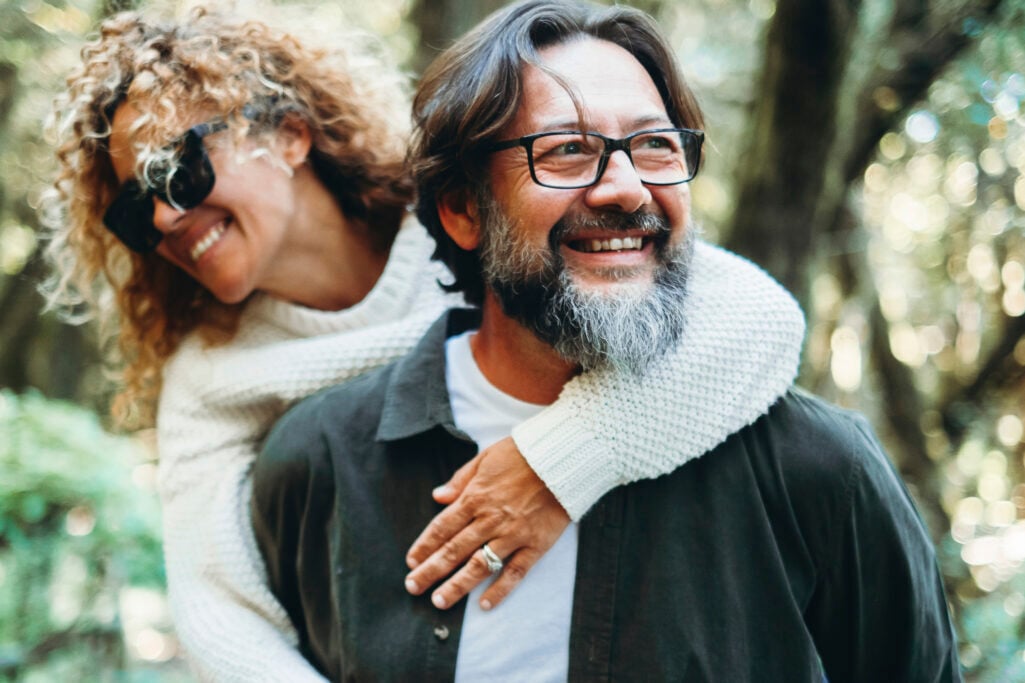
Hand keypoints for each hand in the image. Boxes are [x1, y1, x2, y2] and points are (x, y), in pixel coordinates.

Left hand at [403, 436, 569, 610]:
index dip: (425, 546)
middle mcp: (490, 520)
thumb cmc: (524, 454)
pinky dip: (500, 590)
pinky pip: (515, 572)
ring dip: (457, 586)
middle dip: (431, 571)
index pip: (442, 527)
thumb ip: (460, 479)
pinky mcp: (536, 544)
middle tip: (413, 588)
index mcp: (475, 497)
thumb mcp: (486, 458)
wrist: (564, 457)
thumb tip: (437, 496)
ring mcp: (513, 534)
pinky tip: (484, 605)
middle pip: (454, 550)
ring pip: (480, 565)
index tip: (411, 562)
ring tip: (440, 601)